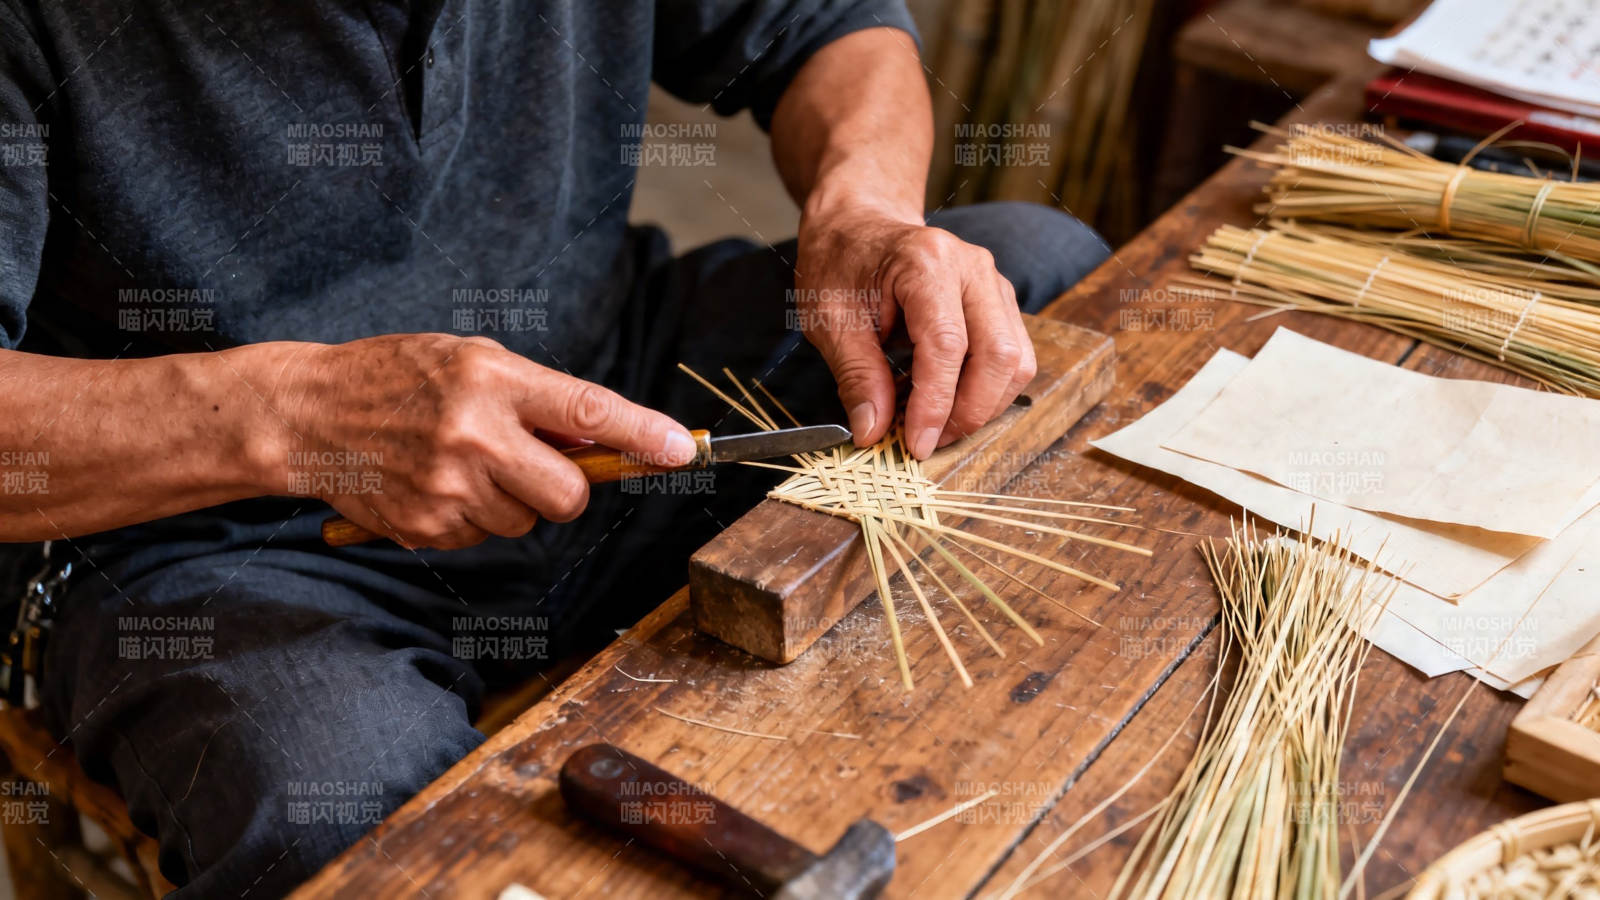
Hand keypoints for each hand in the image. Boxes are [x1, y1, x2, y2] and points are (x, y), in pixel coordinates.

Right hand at [271, 334, 695, 548]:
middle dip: (565, 490)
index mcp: (493, 380)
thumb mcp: (473, 361)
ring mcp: (449, 486)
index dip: (642, 435)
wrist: (307, 414)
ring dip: (509, 501)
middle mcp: (475, 434)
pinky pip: (482, 537)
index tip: (682, 450)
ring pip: (524, 522)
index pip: (589, 411)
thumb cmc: (399, 378)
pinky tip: (433, 485)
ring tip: (460, 463)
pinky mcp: (426, 526)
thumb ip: (539, 397)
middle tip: (536, 466)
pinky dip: (469, 518)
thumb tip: (607, 443)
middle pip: (567, 495)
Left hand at [794, 206, 1035, 459]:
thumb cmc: (840, 264)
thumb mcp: (828, 320)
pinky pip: (1013, 356)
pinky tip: (949, 401)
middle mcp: (972, 268)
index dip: (935, 403)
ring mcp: (993, 284)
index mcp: (925, 262)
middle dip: (968, 412)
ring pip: (1016, 360)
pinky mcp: (1000, 302)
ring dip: (983, 405)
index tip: (916, 443)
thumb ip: (856, 376)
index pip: (947, 345)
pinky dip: (988, 390)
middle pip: (998, 354)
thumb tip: (872, 432)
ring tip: (937, 425)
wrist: (859, 224)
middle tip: (928, 441)